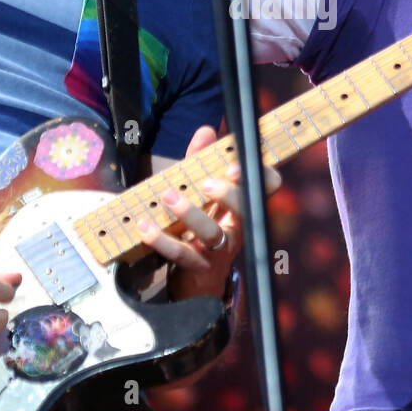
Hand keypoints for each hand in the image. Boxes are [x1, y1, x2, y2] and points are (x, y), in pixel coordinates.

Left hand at [138, 125, 281, 300]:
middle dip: (229, 194)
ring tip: (169, 197)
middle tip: (207, 184)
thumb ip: (201, 161)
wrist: (194, 280)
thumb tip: (206, 130)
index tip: (235, 167)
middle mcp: (237, 228)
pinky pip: (181, 254)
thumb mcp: (200, 193)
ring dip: (190, 213)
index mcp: (243, 205)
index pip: (266, 186)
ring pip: (213, 233)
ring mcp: (219, 250)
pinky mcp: (197, 267)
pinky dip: (161, 240)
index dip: (261, 174)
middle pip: (246, 209)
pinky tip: (145, 226)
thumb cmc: (199, 228)